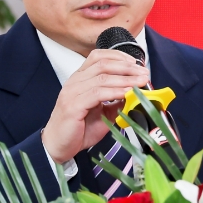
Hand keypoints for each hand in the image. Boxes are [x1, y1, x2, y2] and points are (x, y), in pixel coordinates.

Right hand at [40, 49, 150, 164]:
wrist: (58, 146)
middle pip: (103, 64)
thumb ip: (116, 101)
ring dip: (125, 78)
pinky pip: (98, 94)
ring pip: (102, 77)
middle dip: (127, 67)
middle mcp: (75, 81)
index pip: (98, 56)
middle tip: (144, 73)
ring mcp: (73, 92)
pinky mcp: (73, 105)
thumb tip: (134, 93)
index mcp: (80, 78)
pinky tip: (127, 93)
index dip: (119, 56)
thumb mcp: (103, 112)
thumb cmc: (78, 129)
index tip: (136, 62)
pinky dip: (115, 91)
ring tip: (141, 82)